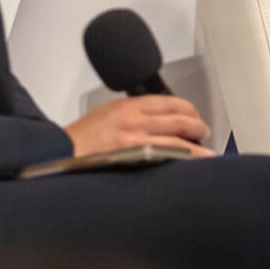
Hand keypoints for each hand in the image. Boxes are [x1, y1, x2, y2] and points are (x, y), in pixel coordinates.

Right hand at [65, 94, 213, 159]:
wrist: (62, 153)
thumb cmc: (81, 138)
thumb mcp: (107, 113)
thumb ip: (132, 113)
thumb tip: (157, 121)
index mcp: (129, 105)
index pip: (170, 102)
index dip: (189, 109)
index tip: (194, 116)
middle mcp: (136, 120)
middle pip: (180, 119)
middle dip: (198, 126)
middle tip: (204, 132)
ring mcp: (137, 141)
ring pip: (179, 141)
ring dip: (198, 147)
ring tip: (207, 153)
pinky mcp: (136, 159)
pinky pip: (168, 159)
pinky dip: (184, 161)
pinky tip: (193, 166)